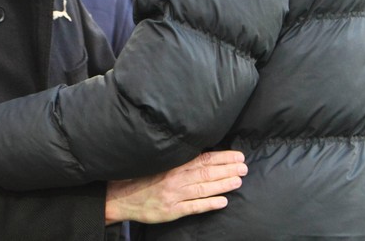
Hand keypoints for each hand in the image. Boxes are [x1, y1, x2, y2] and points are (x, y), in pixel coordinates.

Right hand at [104, 150, 246, 224]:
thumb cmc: (142, 178)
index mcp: (174, 164)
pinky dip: (209, 204)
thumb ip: (180, 161)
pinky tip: (222, 202)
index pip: (203, 158)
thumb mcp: (160, 163)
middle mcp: (176, 177)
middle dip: (228, 169)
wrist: (121, 196)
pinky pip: (194, 207)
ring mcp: (175, 195)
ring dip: (223, 184)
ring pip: (203, 188)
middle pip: (207, 172)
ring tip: (238, 181)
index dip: (222, 157)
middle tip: (244, 167)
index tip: (238, 156)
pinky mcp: (172, 210)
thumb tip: (203, 155)